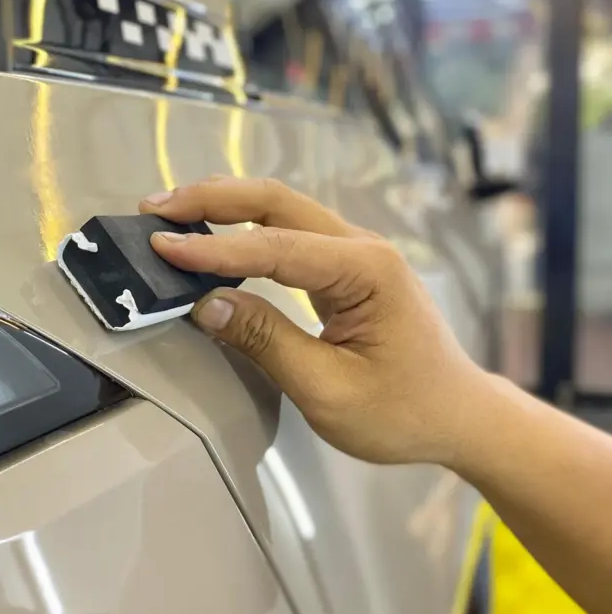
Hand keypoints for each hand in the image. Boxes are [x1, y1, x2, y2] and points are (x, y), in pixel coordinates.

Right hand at [140, 177, 488, 466]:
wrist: (458, 415)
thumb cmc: (403, 412)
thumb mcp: (330, 390)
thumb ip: (267, 342)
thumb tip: (206, 304)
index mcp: (366, 270)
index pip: (275, 247)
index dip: (213, 248)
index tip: (161, 246)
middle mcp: (361, 246)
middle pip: (275, 200)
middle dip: (211, 198)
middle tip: (154, 209)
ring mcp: (353, 251)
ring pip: (279, 207)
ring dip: (223, 205)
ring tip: (170, 214)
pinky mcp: (343, 266)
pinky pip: (286, 231)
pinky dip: (242, 227)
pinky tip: (211, 233)